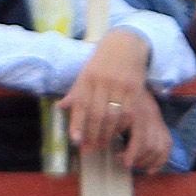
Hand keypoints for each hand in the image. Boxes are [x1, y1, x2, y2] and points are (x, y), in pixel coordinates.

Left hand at [61, 27, 165, 166]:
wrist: (125, 46)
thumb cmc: (102, 63)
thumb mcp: (85, 74)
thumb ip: (75, 92)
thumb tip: (60, 107)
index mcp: (87, 78)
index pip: (81, 104)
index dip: (77, 124)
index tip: (75, 140)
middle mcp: (103, 82)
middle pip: (97, 114)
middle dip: (93, 135)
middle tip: (89, 149)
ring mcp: (120, 86)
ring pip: (113, 116)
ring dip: (107, 134)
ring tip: (102, 145)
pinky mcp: (135, 90)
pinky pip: (128, 114)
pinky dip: (122, 127)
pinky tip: (117, 133)